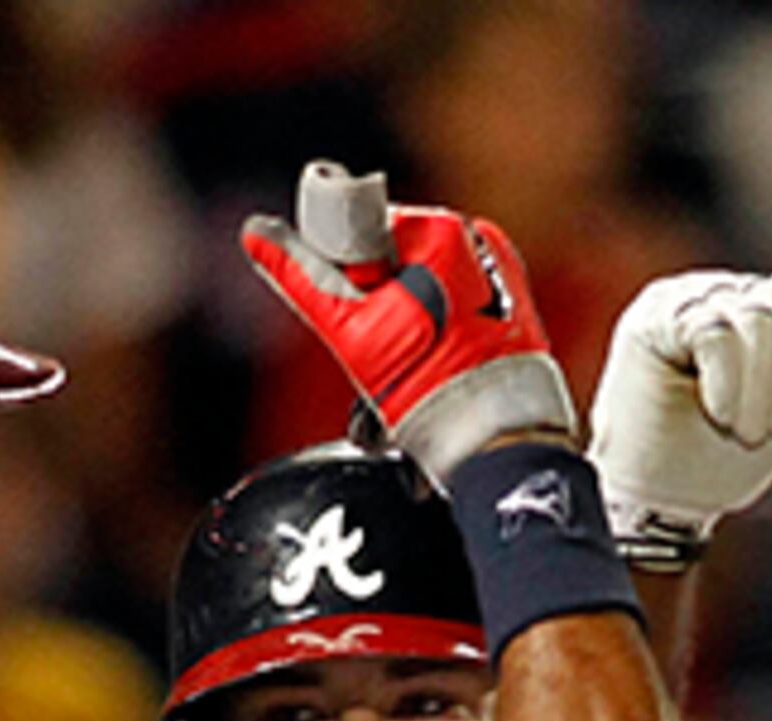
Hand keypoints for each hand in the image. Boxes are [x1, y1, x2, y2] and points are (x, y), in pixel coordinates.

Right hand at [241, 163, 573, 480]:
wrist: (496, 442)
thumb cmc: (428, 390)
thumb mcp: (351, 330)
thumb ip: (301, 277)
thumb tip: (256, 235)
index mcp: (442, 228)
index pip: (368, 228)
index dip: (353, 272)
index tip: (361, 308)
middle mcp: (480, 240)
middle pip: (400, 257)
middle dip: (383, 298)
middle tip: (386, 345)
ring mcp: (503, 272)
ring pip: (429, 283)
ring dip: (410, 317)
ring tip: (414, 360)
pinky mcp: (516, 306)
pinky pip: (460, 304)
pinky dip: (442, 329)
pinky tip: (440, 362)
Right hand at [588, 268, 771, 566]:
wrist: (662, 503)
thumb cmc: (724, 457)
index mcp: (757, 306)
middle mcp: (721, 293)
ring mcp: (683, 301)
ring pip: (754, 319)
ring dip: (760, 389)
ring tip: (744, 432)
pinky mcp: (651, 320)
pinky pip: (713, 332)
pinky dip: (728, 382)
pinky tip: (719, 413)